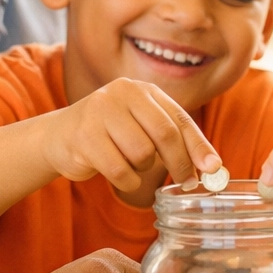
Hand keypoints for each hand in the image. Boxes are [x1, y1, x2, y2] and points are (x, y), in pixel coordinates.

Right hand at [43, 78, 220, 192]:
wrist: (58, 138)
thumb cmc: (109, 136)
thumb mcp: (142, 128)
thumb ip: (174, 140)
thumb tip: (214, 166)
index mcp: (142, 90)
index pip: (179, 118)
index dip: (199, 145)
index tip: (213, 169)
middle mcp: (122, 92)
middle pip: (165, 134)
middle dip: (180, 163)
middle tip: (185, 182)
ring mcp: (100, 111)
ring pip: (142, 154)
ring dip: (143, 170)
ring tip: (128, 163)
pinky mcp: (84, 136)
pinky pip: (121, 170)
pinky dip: (126, 181)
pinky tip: (116, 174)